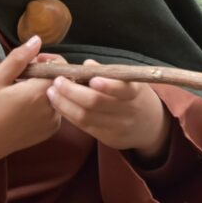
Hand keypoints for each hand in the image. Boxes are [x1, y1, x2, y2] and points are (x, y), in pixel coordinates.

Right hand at [0, 36, 60, 182]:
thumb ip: (19, 58)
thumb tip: (37, 40)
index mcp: (41, 92)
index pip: (60, 68)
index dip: (48, 61)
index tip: (32, 61)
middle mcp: (53, 107)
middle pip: (62, 81)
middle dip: (47, 73)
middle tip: (25, 75)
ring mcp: (54, 121)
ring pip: (60, 95)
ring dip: (47, 88)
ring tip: (24, 90)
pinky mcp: (51, 131)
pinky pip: (56, 110)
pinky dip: (47, 103)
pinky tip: (28, 106)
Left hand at [47, 59, 170, 164]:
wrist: (150, 126)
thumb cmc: (135, 96)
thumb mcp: (129, 80)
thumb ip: (109, 72)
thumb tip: (87, 64)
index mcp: (135, 92)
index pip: (121, 89)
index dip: (106, 85)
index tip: (91, 78)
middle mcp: (127, 111)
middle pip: (96, 104)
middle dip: (72, 91)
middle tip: (57, 81)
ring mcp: (117, 127)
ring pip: (85, 117)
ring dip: (64, 104)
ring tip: (52, 92)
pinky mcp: (107, 138)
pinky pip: (84, 127)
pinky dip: (69, 114)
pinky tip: (60, 105)